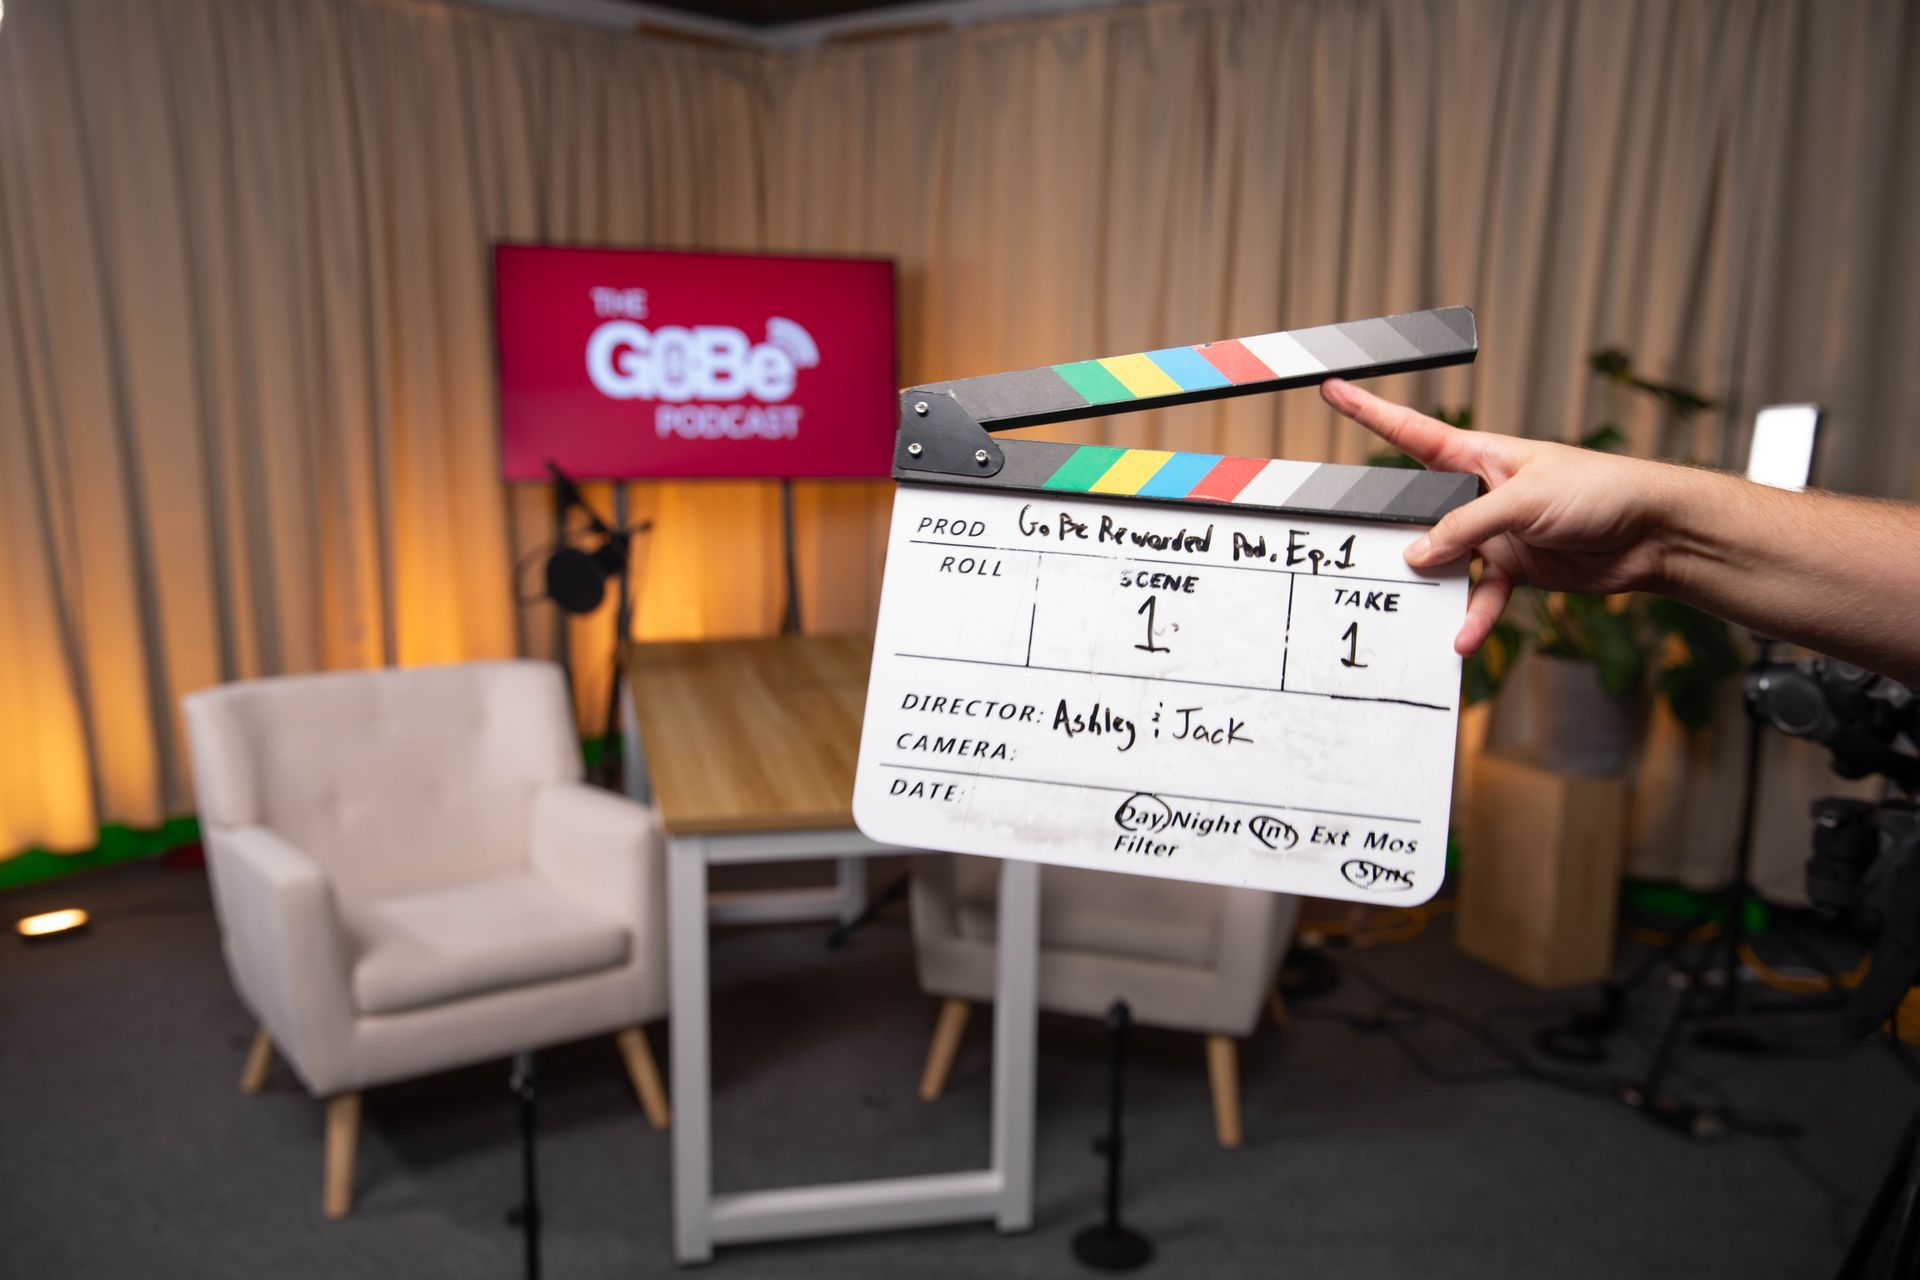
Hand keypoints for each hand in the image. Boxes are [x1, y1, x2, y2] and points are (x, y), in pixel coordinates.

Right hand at [1320, 378, 1681, 655]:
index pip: (1411, 431)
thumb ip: (1467, 525)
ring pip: (1445, 561)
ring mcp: (1494, 533)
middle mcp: (1479, 492)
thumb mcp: (1525, 500)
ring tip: (1415, 605)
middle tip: (1359, 546)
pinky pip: (1482, 595)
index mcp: (1478, 455)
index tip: (1332, 392)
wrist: (1652, 534)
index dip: (1369, 411)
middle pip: (1419, 511)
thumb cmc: (1599, 491)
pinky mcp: (1515, 569)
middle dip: (1392, 530)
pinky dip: (1474, 617)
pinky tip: (1464, 639)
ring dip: (1434, 586)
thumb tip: (1417, 556)